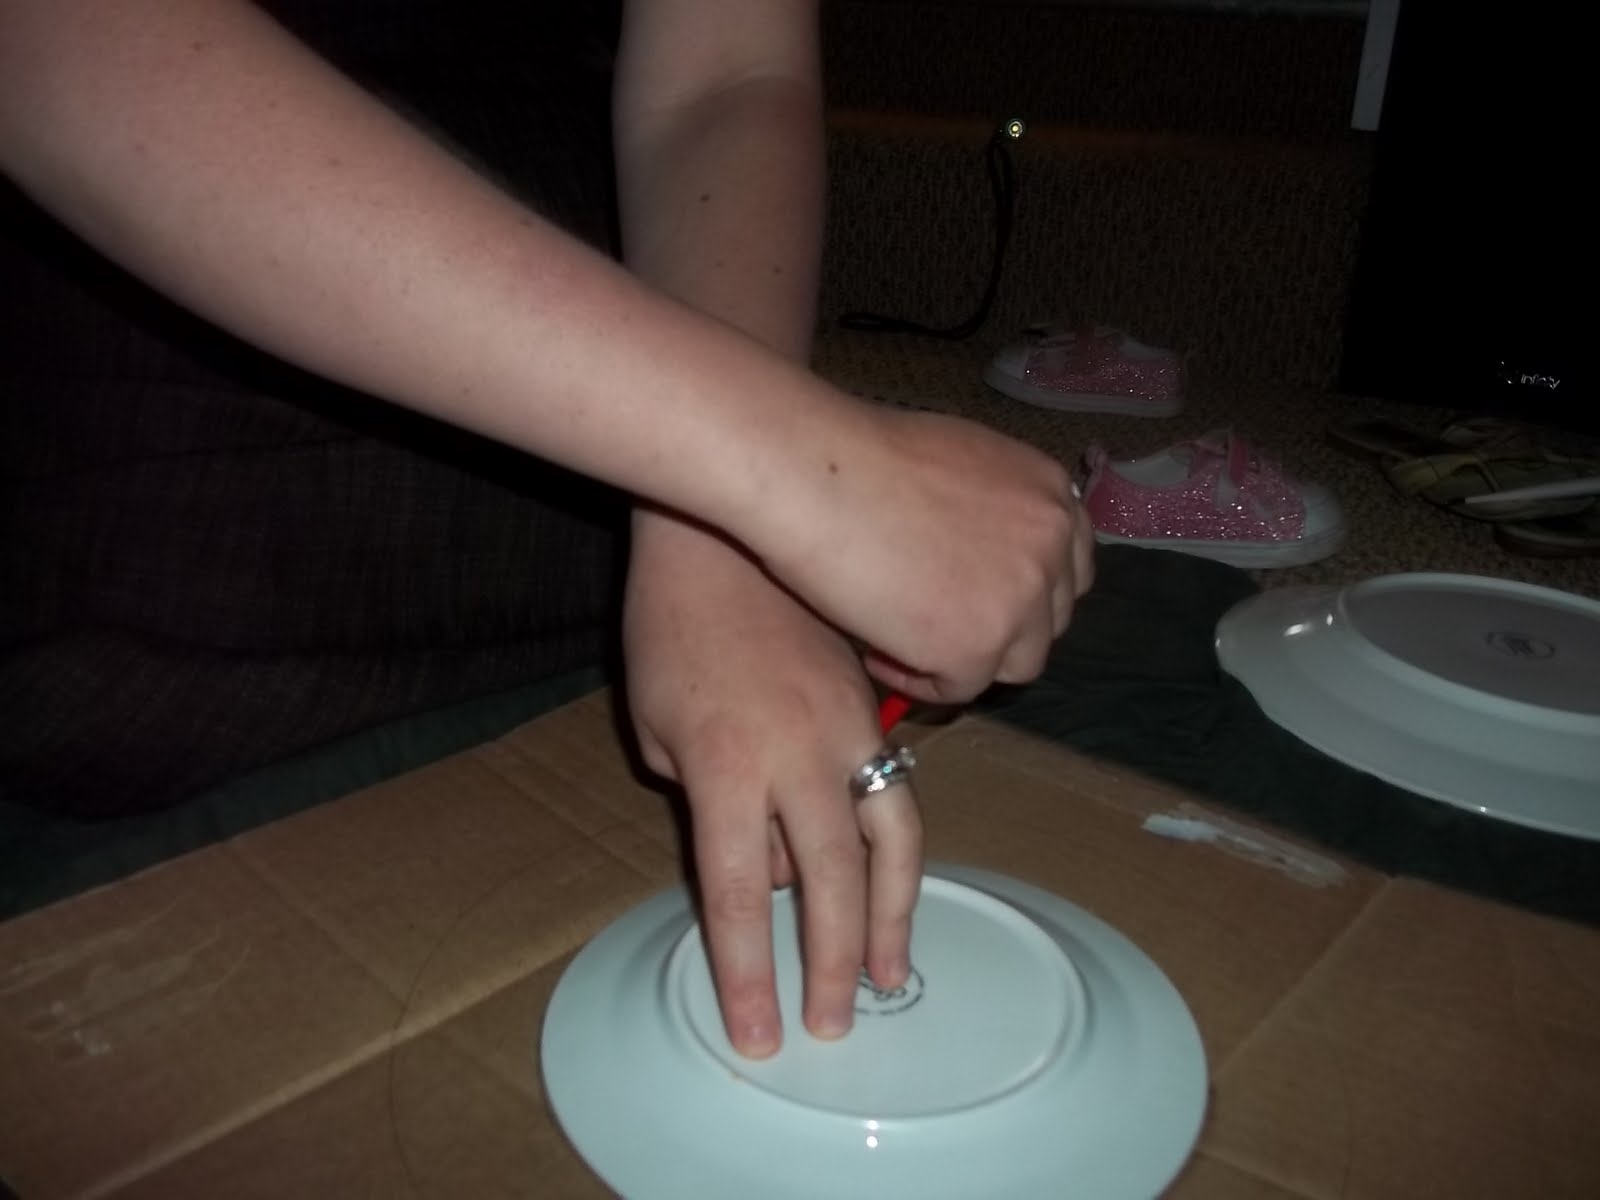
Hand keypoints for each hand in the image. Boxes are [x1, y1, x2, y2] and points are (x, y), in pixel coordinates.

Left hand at [624, 511, 921, 1058]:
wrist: (726, 535)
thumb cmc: (670, 630)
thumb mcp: (656, 727)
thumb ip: (708, 808)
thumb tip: (768, 865)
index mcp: (724, 770)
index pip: (735, 896)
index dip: (749, 972)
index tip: (759, 1035)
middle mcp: (797, 759)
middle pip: (826, 883)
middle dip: (827, 964)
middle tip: (832, 1025)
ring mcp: (847, 731)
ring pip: (888, 842)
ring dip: (891, 916)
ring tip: (889, 972)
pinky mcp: (874, 710)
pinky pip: (896, 793)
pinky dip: (900, 851)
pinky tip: (898, 886)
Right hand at [759, 403, 1093, 703]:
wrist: (817, 474)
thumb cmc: (863, 457)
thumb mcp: (962, 464)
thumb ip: (996, 507)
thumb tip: (983, 551)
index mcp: (1050, 496)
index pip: (1070, 570)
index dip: (1025, 594)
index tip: (979, 599)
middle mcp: (1052, 547)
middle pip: (1049, 622)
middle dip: (998, 629)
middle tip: (937, 625)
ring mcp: (1021, 601)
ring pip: (1015, 664)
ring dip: (967, 660)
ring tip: (904, 641)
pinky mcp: (977, 647)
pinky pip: (959, 688)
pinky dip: (919, 679)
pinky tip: (877, 653)